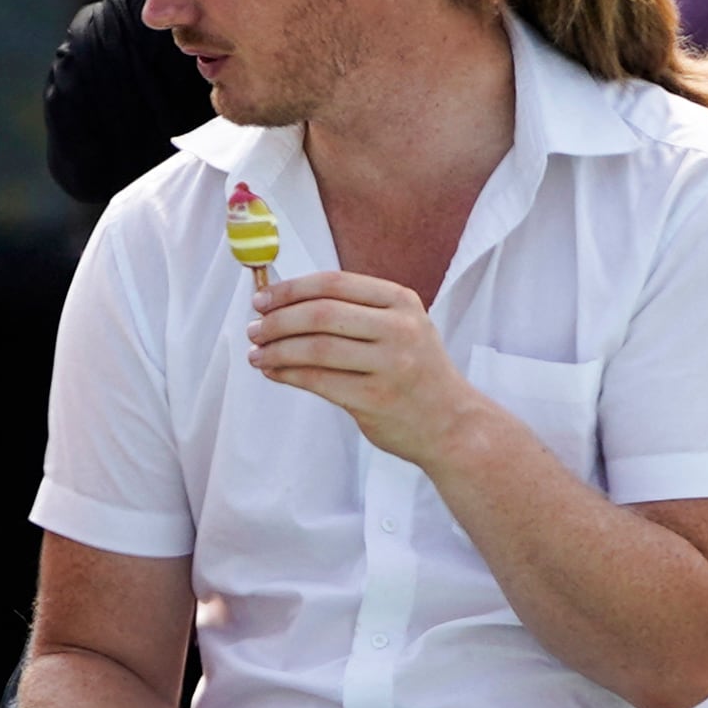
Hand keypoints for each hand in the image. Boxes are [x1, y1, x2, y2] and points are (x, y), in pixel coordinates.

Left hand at [247, 271, 480, 464]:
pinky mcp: (374, 400)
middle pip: (320, 314)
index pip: (334, 284)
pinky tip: (274, 372)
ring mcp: (389, 366)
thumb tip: (286, 302)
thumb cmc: (417, 372)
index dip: (291, 289)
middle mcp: (399, 329)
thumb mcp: (402, 326)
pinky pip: (318, 381)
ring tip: (258, 354)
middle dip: (278, 320)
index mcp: (402, 302)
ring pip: (315, 348)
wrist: (452, 424)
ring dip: (276, 350)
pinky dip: (288, 374)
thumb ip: (355, 311)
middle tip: (255, 329)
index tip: (263, 299)